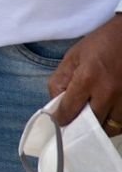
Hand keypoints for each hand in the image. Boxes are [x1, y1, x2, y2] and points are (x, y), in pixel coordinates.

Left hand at [49, 14, 121, 135]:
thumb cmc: (99, 44)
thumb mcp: (73, 57)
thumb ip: (60, 80)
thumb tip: (55, 102)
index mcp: (88, 78)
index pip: (70, 109)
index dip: (61, 118)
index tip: (58, 123)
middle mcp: (108, 92)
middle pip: (92, 123)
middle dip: (81, 126)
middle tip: (74, 124)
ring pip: (112, 127)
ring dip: (101, 126)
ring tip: (93, 120)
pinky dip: (115, 122)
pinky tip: (108, 115)